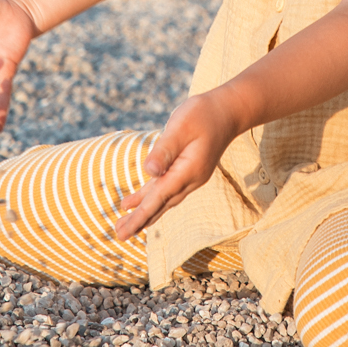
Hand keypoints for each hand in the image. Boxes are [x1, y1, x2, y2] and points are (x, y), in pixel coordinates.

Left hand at [114, 90, 243, 241]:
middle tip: (119, 235)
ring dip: (144, 213)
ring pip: (163, 200)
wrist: (228, 111)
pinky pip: (166, 189)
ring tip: (124, 226)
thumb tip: (149, 172)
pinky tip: (136, 203)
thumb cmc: (202, 114)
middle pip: (161, 204)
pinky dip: (151, 198)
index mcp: (188, 170)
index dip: (141, 215)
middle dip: (140, 221)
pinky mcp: (187, 171)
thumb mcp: (181, 127)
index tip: (125, 230)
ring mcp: (190, 177)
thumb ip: (164, 150)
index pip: (160, 197)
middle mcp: (191, 179)